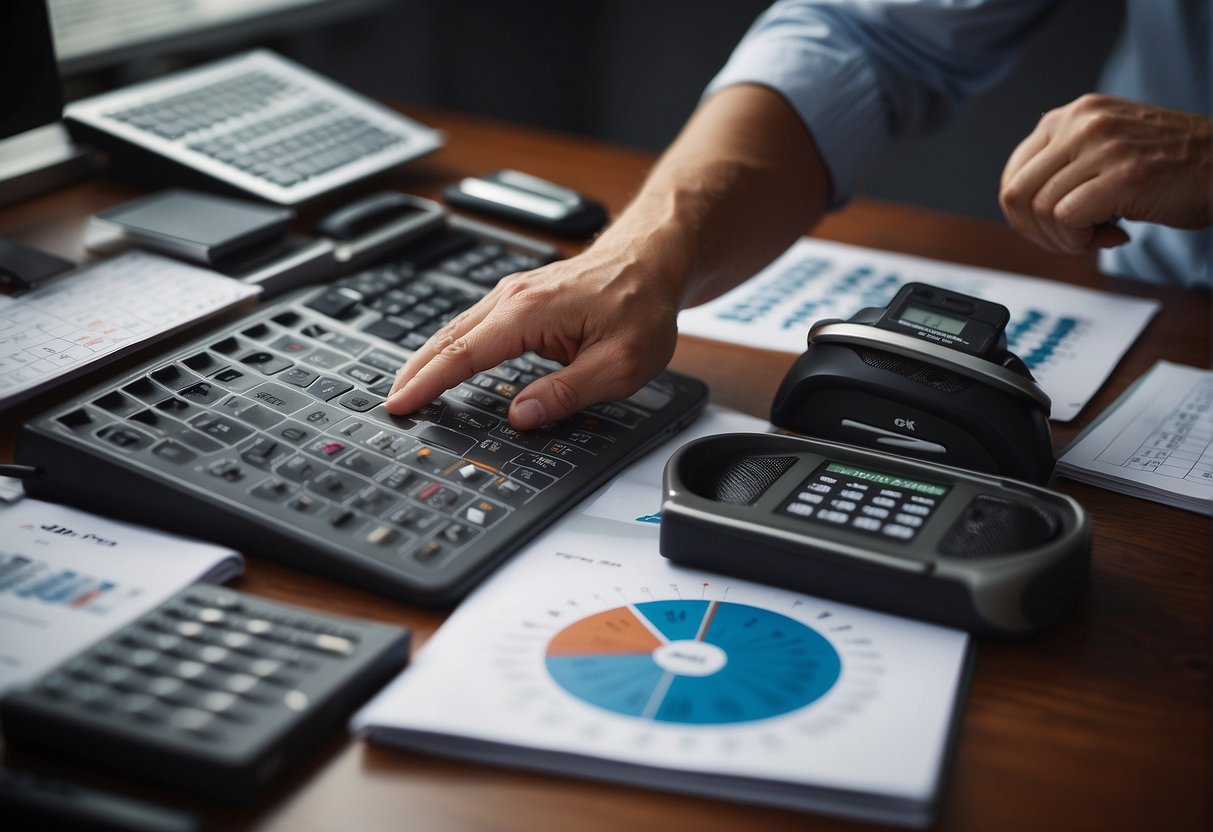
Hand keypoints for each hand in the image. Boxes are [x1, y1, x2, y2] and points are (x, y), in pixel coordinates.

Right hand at [384, 242, 682, 430]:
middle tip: (391, 403)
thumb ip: (567, 392)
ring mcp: (513, 293)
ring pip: (457, 330)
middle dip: (415, 372)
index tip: (401, 405)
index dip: (428, 384)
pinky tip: (443, 363)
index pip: (464, 355)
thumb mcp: (620, 364)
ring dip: (429, 359)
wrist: (652, 258)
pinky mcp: (520, 296)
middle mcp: (512, 297)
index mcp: (530, 312)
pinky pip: (474, 324)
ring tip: (408, 389)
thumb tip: (522, 415)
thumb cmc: (642, 304)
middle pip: (447, 339)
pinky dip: (451, 346)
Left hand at [999, 94, 1211, 253]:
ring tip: (1096, 237)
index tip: (1047, 229)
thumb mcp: (1104, 147)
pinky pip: (1067, 219)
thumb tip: (1022, 206)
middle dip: (1036, 232)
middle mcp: (1082, 124)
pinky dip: (1080, 241)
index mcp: (1071, 116)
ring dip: (1063, 239)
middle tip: (1069, 242)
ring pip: (1041, 210)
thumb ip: (1064, 164)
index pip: (1013, 174)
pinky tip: (1111, 236)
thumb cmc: (1169, 165)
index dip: (1022, 215)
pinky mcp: (1123, 175)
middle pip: (1017, 194)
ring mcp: (1102, 147)